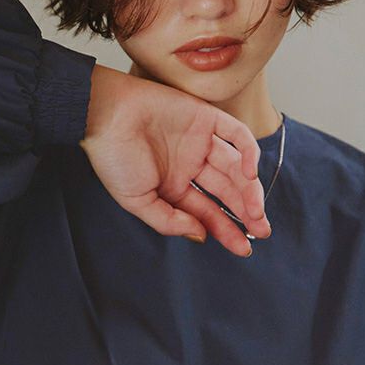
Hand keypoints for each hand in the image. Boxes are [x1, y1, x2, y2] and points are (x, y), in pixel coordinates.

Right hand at [79, 64, 271, 257]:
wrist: (104, 115)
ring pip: (236, 167)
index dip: (227, 230)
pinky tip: (249, 174)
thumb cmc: (113, 158)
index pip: (208, 211)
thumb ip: (168, 220)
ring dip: (250, 189)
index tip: (245, 248)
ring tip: (256, 210)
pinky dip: (248, 152)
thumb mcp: (137, 201)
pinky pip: (236, 134)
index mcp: (173, 186)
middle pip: (227, 191)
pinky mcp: (205, 117)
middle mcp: (190, 165)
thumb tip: (201, 235)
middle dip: (246, 212)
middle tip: (261, 231)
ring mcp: (199, 141)